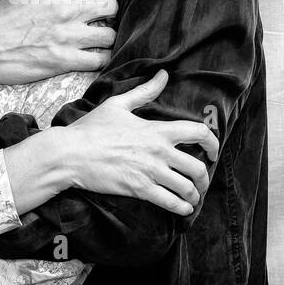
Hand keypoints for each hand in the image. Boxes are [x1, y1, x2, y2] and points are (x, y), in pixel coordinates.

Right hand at [0, 0, 116, 82]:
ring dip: (106, 40)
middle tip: (100, 22)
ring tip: (96, 43)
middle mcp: (66, 11)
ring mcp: (67, 37)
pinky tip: (90, 59)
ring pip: (110, 35)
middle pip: (111, 7)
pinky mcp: (63, 61)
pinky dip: (99, 60)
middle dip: (109, 15)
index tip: (96, 3)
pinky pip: (99, 61)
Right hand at [56, 70, 219, 215]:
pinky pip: (170, 202)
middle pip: (197, 166)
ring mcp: (150, 172)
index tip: (213, 152)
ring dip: (194, 195)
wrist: (70, 154)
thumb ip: (145, 92)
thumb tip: (163, 74)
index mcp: (157, 130)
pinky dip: (181, 208)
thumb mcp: (118, 104)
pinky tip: (183, 210)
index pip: (198, 132)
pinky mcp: (139, 189)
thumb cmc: (91, 128)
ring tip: (192, 198)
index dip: (213, 143)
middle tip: (202, 182)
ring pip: (186, 187)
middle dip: (205, 177)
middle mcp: (159, 151)